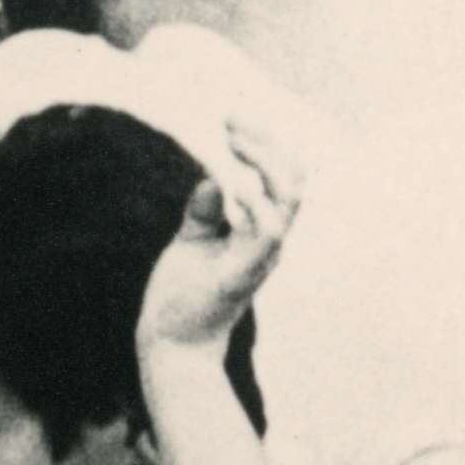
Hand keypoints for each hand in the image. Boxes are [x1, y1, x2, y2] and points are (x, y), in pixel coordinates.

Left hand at [134, 138, 296, 360]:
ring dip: (265, 166)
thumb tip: (212, 178)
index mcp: (259, 232)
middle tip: (231, 122)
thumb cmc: (184, 296)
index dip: (266, 145)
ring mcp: (259, 258)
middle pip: (293, 181)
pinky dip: (256, 205)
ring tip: (235, 145)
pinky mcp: (242, 275)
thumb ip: (203, 213)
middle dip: (268, 144)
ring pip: (287, 202)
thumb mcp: (191, 243)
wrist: (172, 345)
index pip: (282, 180)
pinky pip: (266, 235)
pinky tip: (234, 186)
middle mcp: (268, 242)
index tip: (232, 120)